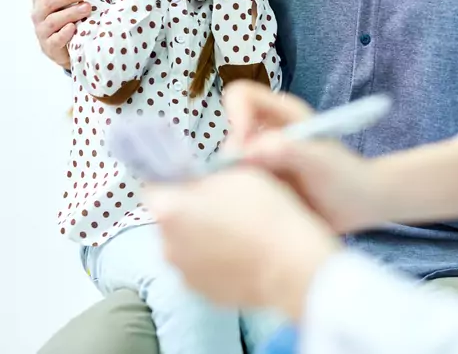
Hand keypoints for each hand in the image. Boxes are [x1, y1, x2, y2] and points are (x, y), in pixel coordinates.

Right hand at [31, 0, 91, 68]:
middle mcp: (39, 13)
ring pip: (53, 20)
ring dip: (71, 13)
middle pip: (51, 0)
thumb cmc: (64, 15)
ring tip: (88, 7)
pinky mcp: (49, 47)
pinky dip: (64, 34)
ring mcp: (43, 31)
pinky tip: (75, 28)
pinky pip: (55, 40)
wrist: (65, 46)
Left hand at [147, 168, 340, 319]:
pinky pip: (204, 269)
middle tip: (224, 205)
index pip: (154, 187)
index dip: (175, 180)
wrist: (291, 264)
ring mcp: (184, 275)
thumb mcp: (238, 173)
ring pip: (187, 247)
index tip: (196, 179)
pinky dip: (217, 262)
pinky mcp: (204, 295)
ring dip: (203, 238)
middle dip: (190, 211)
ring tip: (239, 234)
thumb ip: (208, 176)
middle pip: (171, 220)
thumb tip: (199, 183)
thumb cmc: (265, 211)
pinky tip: (244, 255)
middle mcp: (166, 246)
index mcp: (169, 210)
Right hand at [223, 82, 382, 232]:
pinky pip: (233, 189)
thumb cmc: (348, 177)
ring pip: (227, 167)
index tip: (243, 151)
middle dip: (232, 162)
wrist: (360, 206)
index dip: (235, 117)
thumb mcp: (322, 162)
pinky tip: (260, 214)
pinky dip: (239, 200)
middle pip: (229, 137)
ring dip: (235, 185)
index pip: (241, 96)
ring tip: (262, 204)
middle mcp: (266, 132)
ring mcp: (260, 159)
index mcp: (282, 112)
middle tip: (252, 189)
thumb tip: (250, 150)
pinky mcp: (258, 184)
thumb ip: (290, 151)